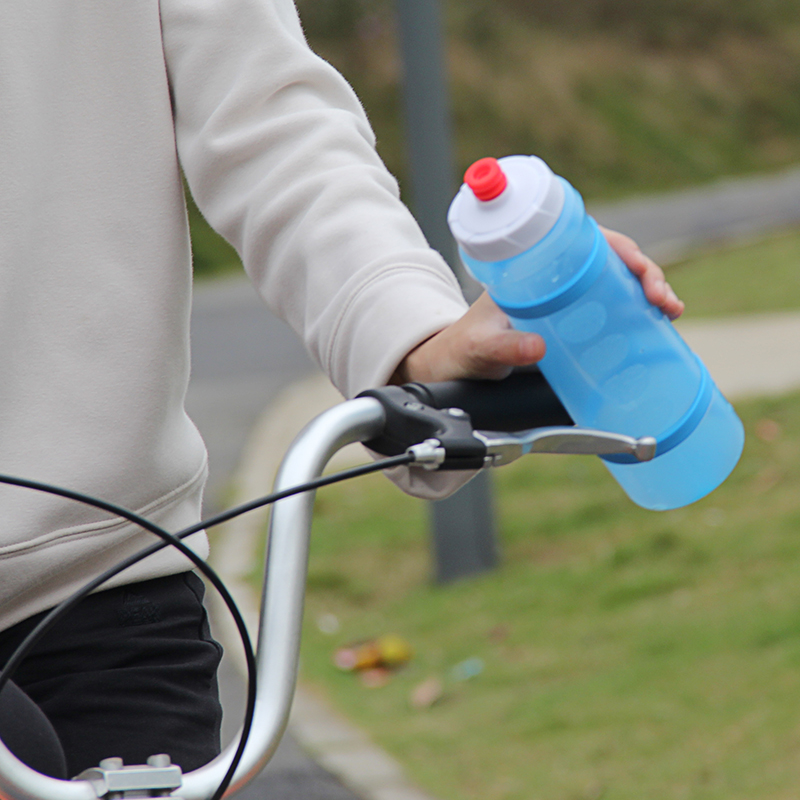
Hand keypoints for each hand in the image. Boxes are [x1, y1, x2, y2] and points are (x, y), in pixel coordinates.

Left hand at [392, 228, 682, 383]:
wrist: (454, 367)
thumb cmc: (462, 348)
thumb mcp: (480, 346)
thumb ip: (503, 348)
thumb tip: (538, 347)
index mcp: (533, 269)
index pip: (584, 242)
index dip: (619, 249)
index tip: (638, 269)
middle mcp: (553, 280)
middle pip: (609, 261)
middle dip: (645, 273)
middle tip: (662, 300)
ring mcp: (565, 301)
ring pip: (616, 284)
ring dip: (649, 292)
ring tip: (670, 312)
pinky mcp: (572, 325)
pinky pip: (611, 311)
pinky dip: (637, 315)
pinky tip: (657, 326)